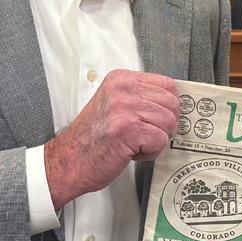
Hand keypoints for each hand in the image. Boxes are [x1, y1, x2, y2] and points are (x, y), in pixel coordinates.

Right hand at [45, 70, 178, 208]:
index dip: (168, 107)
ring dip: (157, 140)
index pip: (167, 84)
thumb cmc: (91, 139)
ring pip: (169, 122)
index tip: (156, 119)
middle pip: (172, 103)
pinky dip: (150, 152)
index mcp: (121, 79)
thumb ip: (139, 98)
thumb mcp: (113, 104)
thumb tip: (171, 103)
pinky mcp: (130, 129)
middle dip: (165, 124)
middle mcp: (123, 89)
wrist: (69, 161)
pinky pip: (161, 140)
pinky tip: (132, 152)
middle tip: (145, 135)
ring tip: (135, 143)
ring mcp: (126, 107)